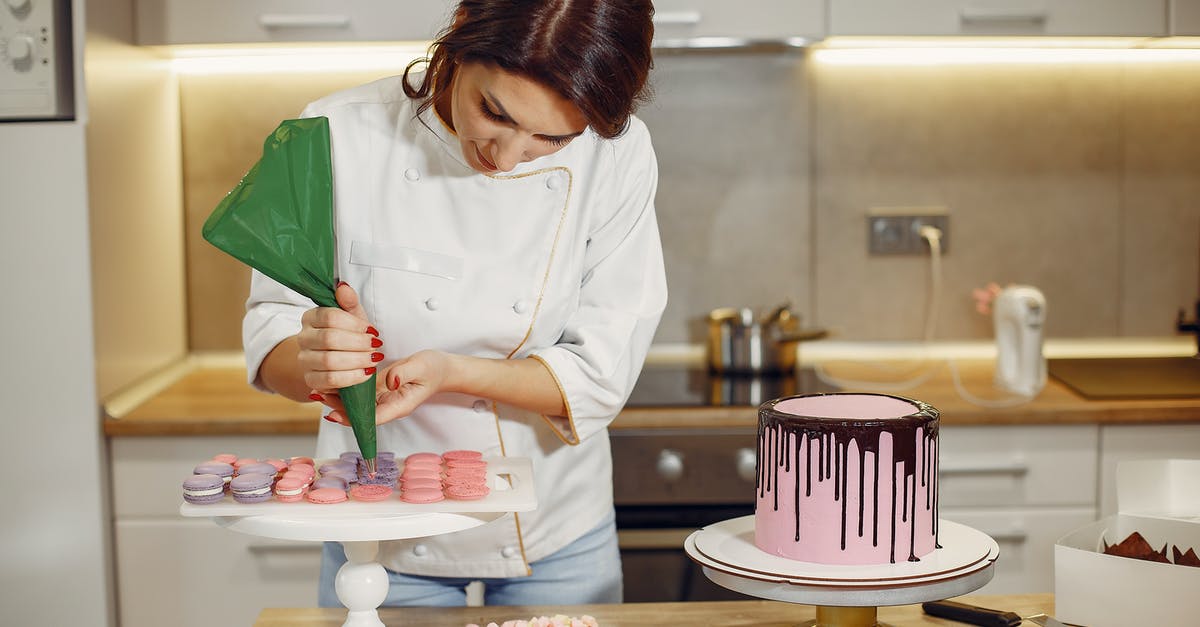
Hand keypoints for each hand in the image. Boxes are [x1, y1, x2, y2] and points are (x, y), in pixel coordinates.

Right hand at [297, 282, 383, 393]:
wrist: (336, 359)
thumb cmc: (347, 334)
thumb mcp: (352, 316)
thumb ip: (349, 302)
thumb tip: (343, 288)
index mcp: (311, 317)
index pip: (330, 317)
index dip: (354, 325)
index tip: (373, 331)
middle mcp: (303, 338)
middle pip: (329, 339)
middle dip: (358, 343)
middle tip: (376, 346)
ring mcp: (305, 360)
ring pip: (329, 361)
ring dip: (357, 360)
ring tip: (374, 359)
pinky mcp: (311, 380)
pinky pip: (330, 380)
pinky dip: (352, 377)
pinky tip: (366, 372)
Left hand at [326, 350, 453, 425]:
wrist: (442, 369)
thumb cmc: (434, 369)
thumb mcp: (421, 367)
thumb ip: (405, 373)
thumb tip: (391, 380)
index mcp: (399, 406)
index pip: (372, 418)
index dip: (352, 418)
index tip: (333, 414)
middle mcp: (388, 406)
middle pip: (360, 414)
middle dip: (338, 408)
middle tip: (319, 396)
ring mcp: (383, 399)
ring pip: (357, 405)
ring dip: (339, 399)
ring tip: (319, 390)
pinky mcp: (380, 390)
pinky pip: (360, 394)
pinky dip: (347, 389)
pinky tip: (333, 381)